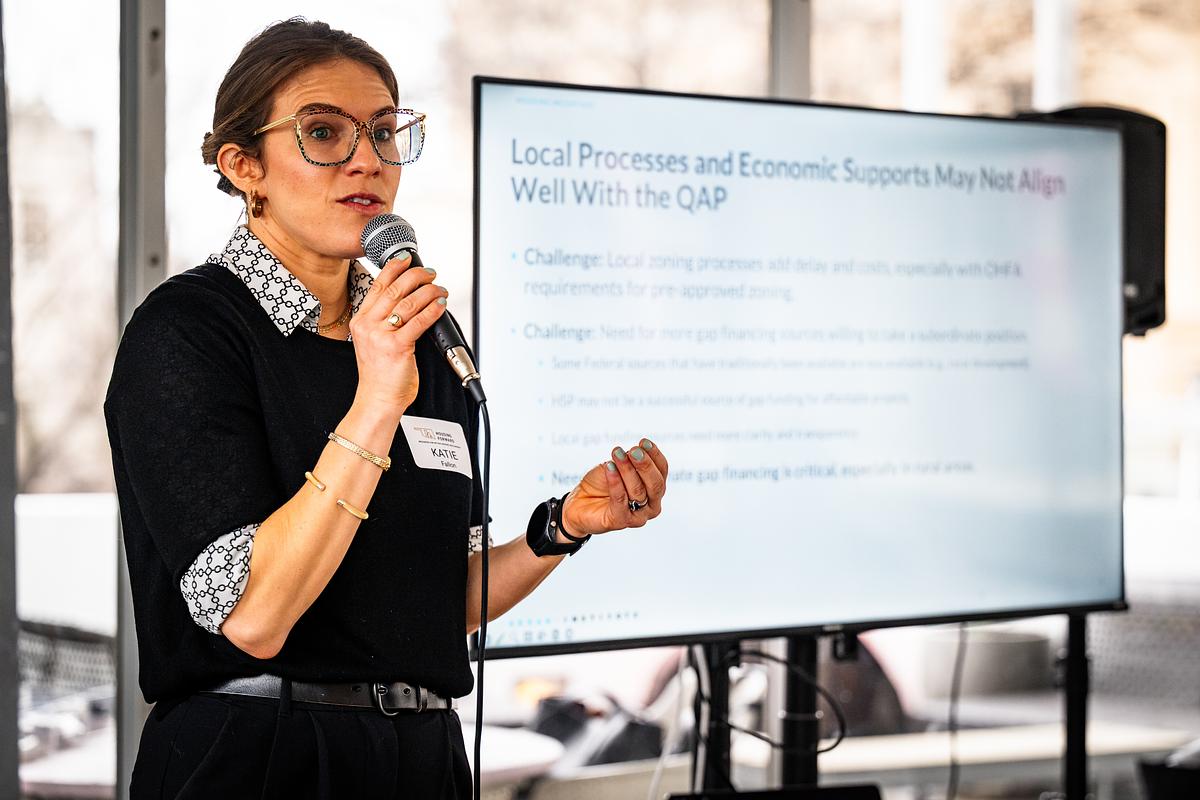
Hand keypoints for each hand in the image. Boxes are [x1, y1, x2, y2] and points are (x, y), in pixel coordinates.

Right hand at [350, 252, 448, 415]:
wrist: (377, 399)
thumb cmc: (380, 374)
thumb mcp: (374, 342)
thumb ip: (385, 321)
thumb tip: (410, 301)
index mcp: (361, 321)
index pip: (378, 286)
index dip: (394, 268)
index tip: (406, 258)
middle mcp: (369, 325)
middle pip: (395, 290)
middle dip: (416, 276)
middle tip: (430, 273)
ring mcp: (381, 336)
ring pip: (409, 303)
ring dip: (429, 292)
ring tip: (440, 289)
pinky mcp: (397, 347)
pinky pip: (420, 322)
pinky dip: (433, 310)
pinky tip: (441, 304)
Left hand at [562, 438, 667, 537]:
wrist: (579, 502)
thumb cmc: (601, 483)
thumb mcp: (617, 466)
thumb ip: (628, 461)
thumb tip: (635, 453)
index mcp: (655, 489)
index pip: (662, 471)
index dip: (655, 455)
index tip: (644, 442)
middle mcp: (652, 504)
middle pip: (656, 484)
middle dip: (645, 465)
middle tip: (634, 451)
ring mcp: (638, 516)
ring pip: (638, 491)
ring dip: (627, 470)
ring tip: (617, 454)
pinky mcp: (621, 521)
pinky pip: (620, 500)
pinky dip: (616, 482)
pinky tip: (609, 467)